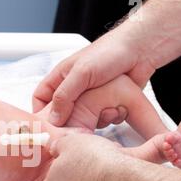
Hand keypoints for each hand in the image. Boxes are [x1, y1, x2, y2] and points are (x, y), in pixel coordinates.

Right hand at [33, 32, 155, 125]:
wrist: (141, 51)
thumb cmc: (109, 53)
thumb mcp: (81, 73)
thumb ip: (64, 96)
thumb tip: (53, 119)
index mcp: (61, 77)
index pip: (40, 97)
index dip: (39, 112)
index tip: (46, 126)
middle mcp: (73, 88)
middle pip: (60, 113)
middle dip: (68, 122)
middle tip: (73, 129)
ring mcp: (89, 97)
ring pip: (81, 119)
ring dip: (91, 120)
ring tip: (101, 114)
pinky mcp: (106, 104)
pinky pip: (100, 119)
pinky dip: (107, 118)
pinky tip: (115, 110)